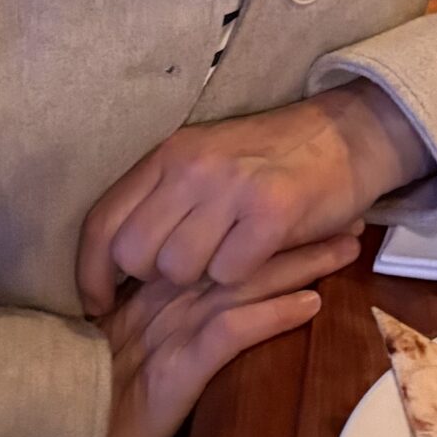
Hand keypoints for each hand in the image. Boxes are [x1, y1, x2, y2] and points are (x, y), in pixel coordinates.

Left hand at [77, 84, 427, 317]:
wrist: (346, 133)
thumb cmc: (270, 157)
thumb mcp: (204, 160)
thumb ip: (161, 198)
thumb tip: (113, 258)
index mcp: (168, 154)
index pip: (102, 223)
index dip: (90, 274)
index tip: (98, 303)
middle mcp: (192, 166)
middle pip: (135, 254)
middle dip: (152, 280)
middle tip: (183, 278)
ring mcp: (232, 187)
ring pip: (180, 269)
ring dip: (202, 278)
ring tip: (229, 257)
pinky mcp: (272, 213)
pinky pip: (230, 273)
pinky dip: (242, 275)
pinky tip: (260, 254)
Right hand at [92, 231, 360, 436]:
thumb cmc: (90, 415)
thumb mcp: (128, 361)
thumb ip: (156, 325)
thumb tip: (210, 301)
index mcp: (146, 295)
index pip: (213, 244)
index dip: (261, 225)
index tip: (312, 207)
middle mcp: (159, 304)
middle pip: (236, 254)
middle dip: (293, 232)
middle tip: (347, 212)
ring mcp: (165, 335)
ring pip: (241, 283)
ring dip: (298, 264)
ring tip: (346, 245)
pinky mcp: (173, 371)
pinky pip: (228, 334)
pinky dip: (270, 316)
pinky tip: (310, 305)